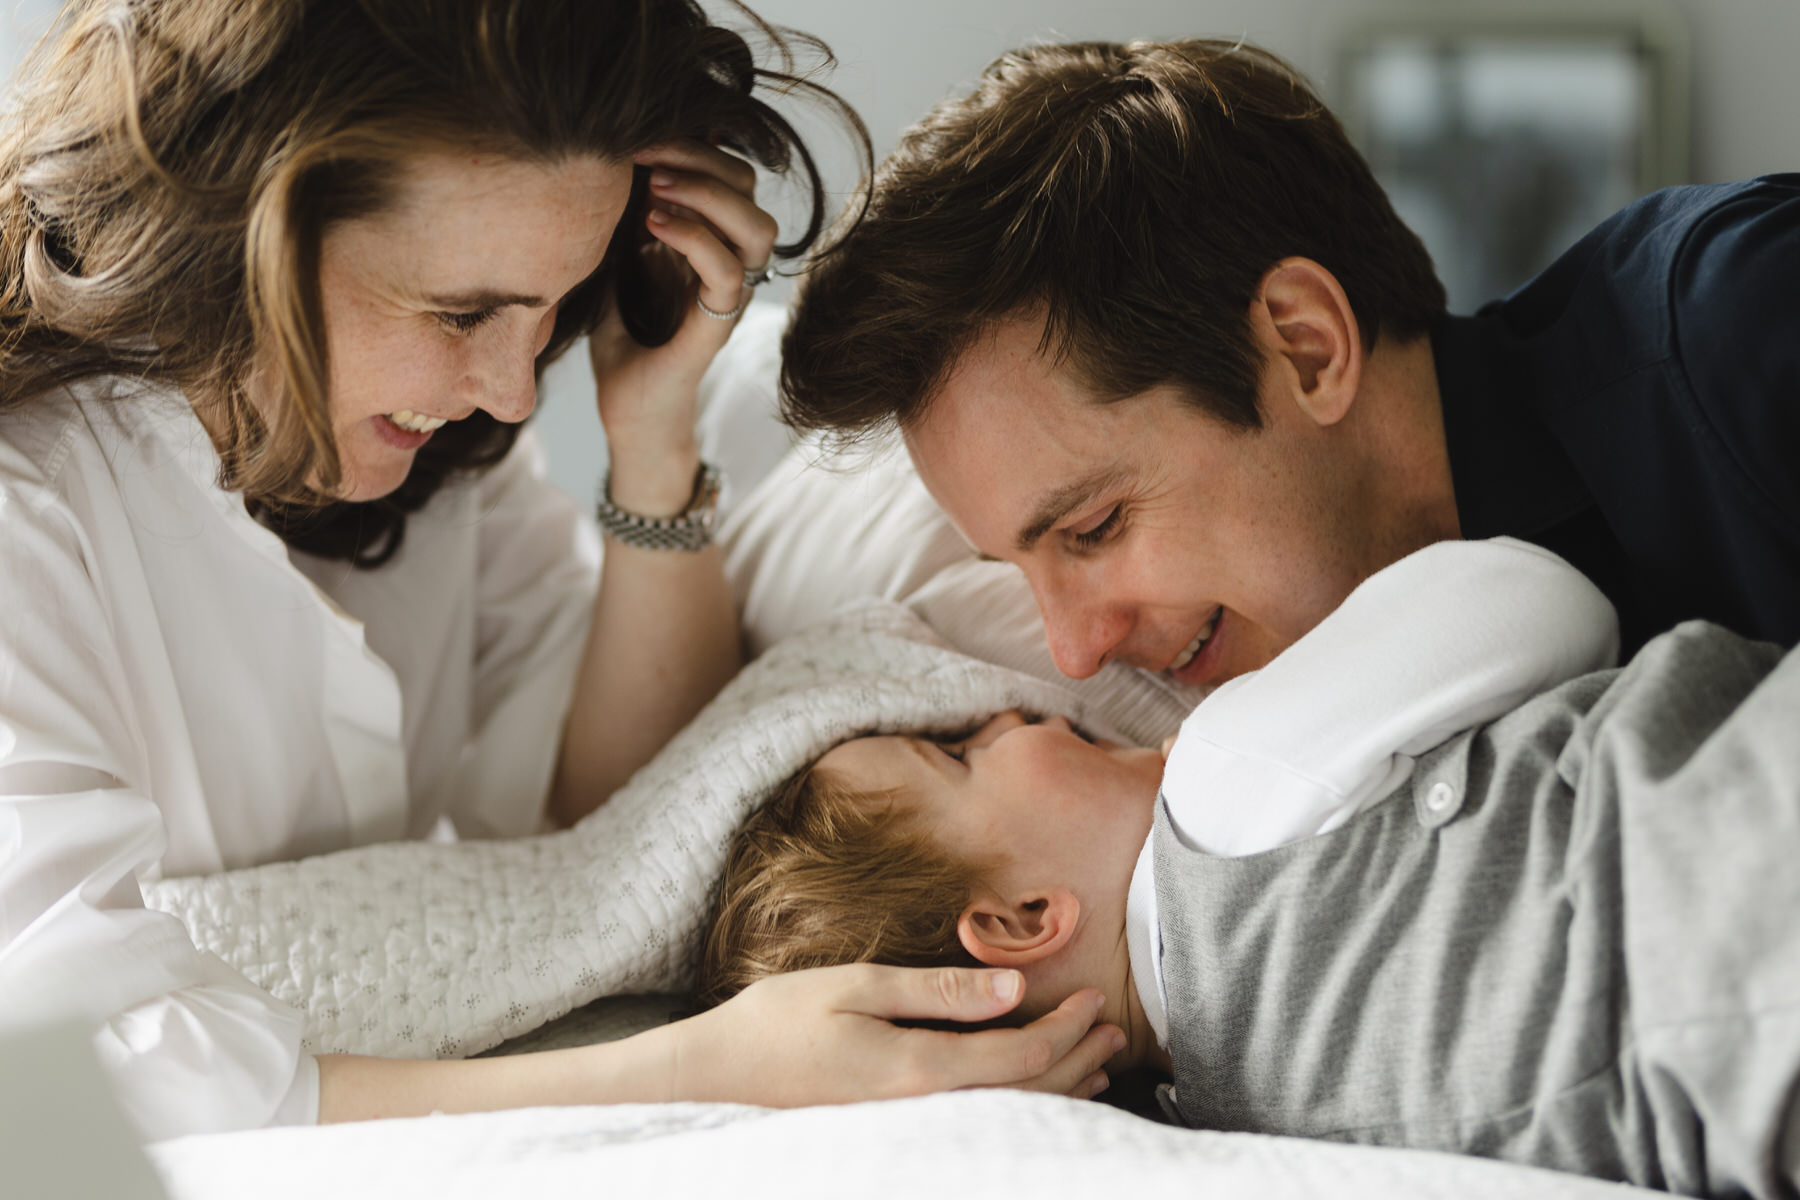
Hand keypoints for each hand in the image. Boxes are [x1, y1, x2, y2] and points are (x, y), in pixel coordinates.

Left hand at [590, 138, 777, 510]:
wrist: (627, 415)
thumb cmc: (622, 346)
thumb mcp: (614, 267)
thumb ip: (623, 223)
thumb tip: (607, 165)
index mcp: (710, 245)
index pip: (729, 174)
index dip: (693, 146)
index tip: (639, 139)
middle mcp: (729, 267)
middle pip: (749, 188)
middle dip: (700, 158)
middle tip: (645, 154)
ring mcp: (727, 297)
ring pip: (756, 227)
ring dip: (706, 195)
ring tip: (653, 189)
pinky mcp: (715, 329)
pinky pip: (726, 273)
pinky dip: (693, 238)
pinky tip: (650, 226)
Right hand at [669, 963, 1124, 1105]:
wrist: (711, 1083)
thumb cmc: (778, 1024)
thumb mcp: (857, 988)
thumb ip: (937, 990)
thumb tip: (1014, 989)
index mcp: (919, 1072)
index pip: (1020, 1058)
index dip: (1065, 1030)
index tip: (1093, 998)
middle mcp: (925, 1114)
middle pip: (1024, 1095)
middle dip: (1075, 1059)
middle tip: (1114, 1029)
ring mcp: (911, 1132)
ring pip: (1006, 1119)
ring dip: (1056, 1088)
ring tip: (1095, 1064)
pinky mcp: (897, 1135)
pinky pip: (977, 1124)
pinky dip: (1018, 1105)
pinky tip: (1030, 1092)